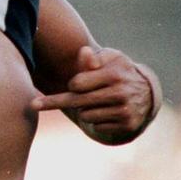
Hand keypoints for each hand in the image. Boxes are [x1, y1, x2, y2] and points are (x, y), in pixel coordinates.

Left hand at [30, 46, 153, 141]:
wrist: (147, 93)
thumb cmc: (119, 71)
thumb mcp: (110, 58)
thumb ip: (93, 57)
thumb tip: (83, 52)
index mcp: (114, 74)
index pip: (77, 84)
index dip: (72, 84)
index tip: (70, 85)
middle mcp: (120, 93)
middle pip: (77, 101)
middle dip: (54, 102)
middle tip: (33, 105)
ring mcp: (124, 111)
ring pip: (86, 115)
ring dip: (85, 109)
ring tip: (98, 101)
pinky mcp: (127, 125)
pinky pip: (97, 126)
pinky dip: (97, 120)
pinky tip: (107, 112)